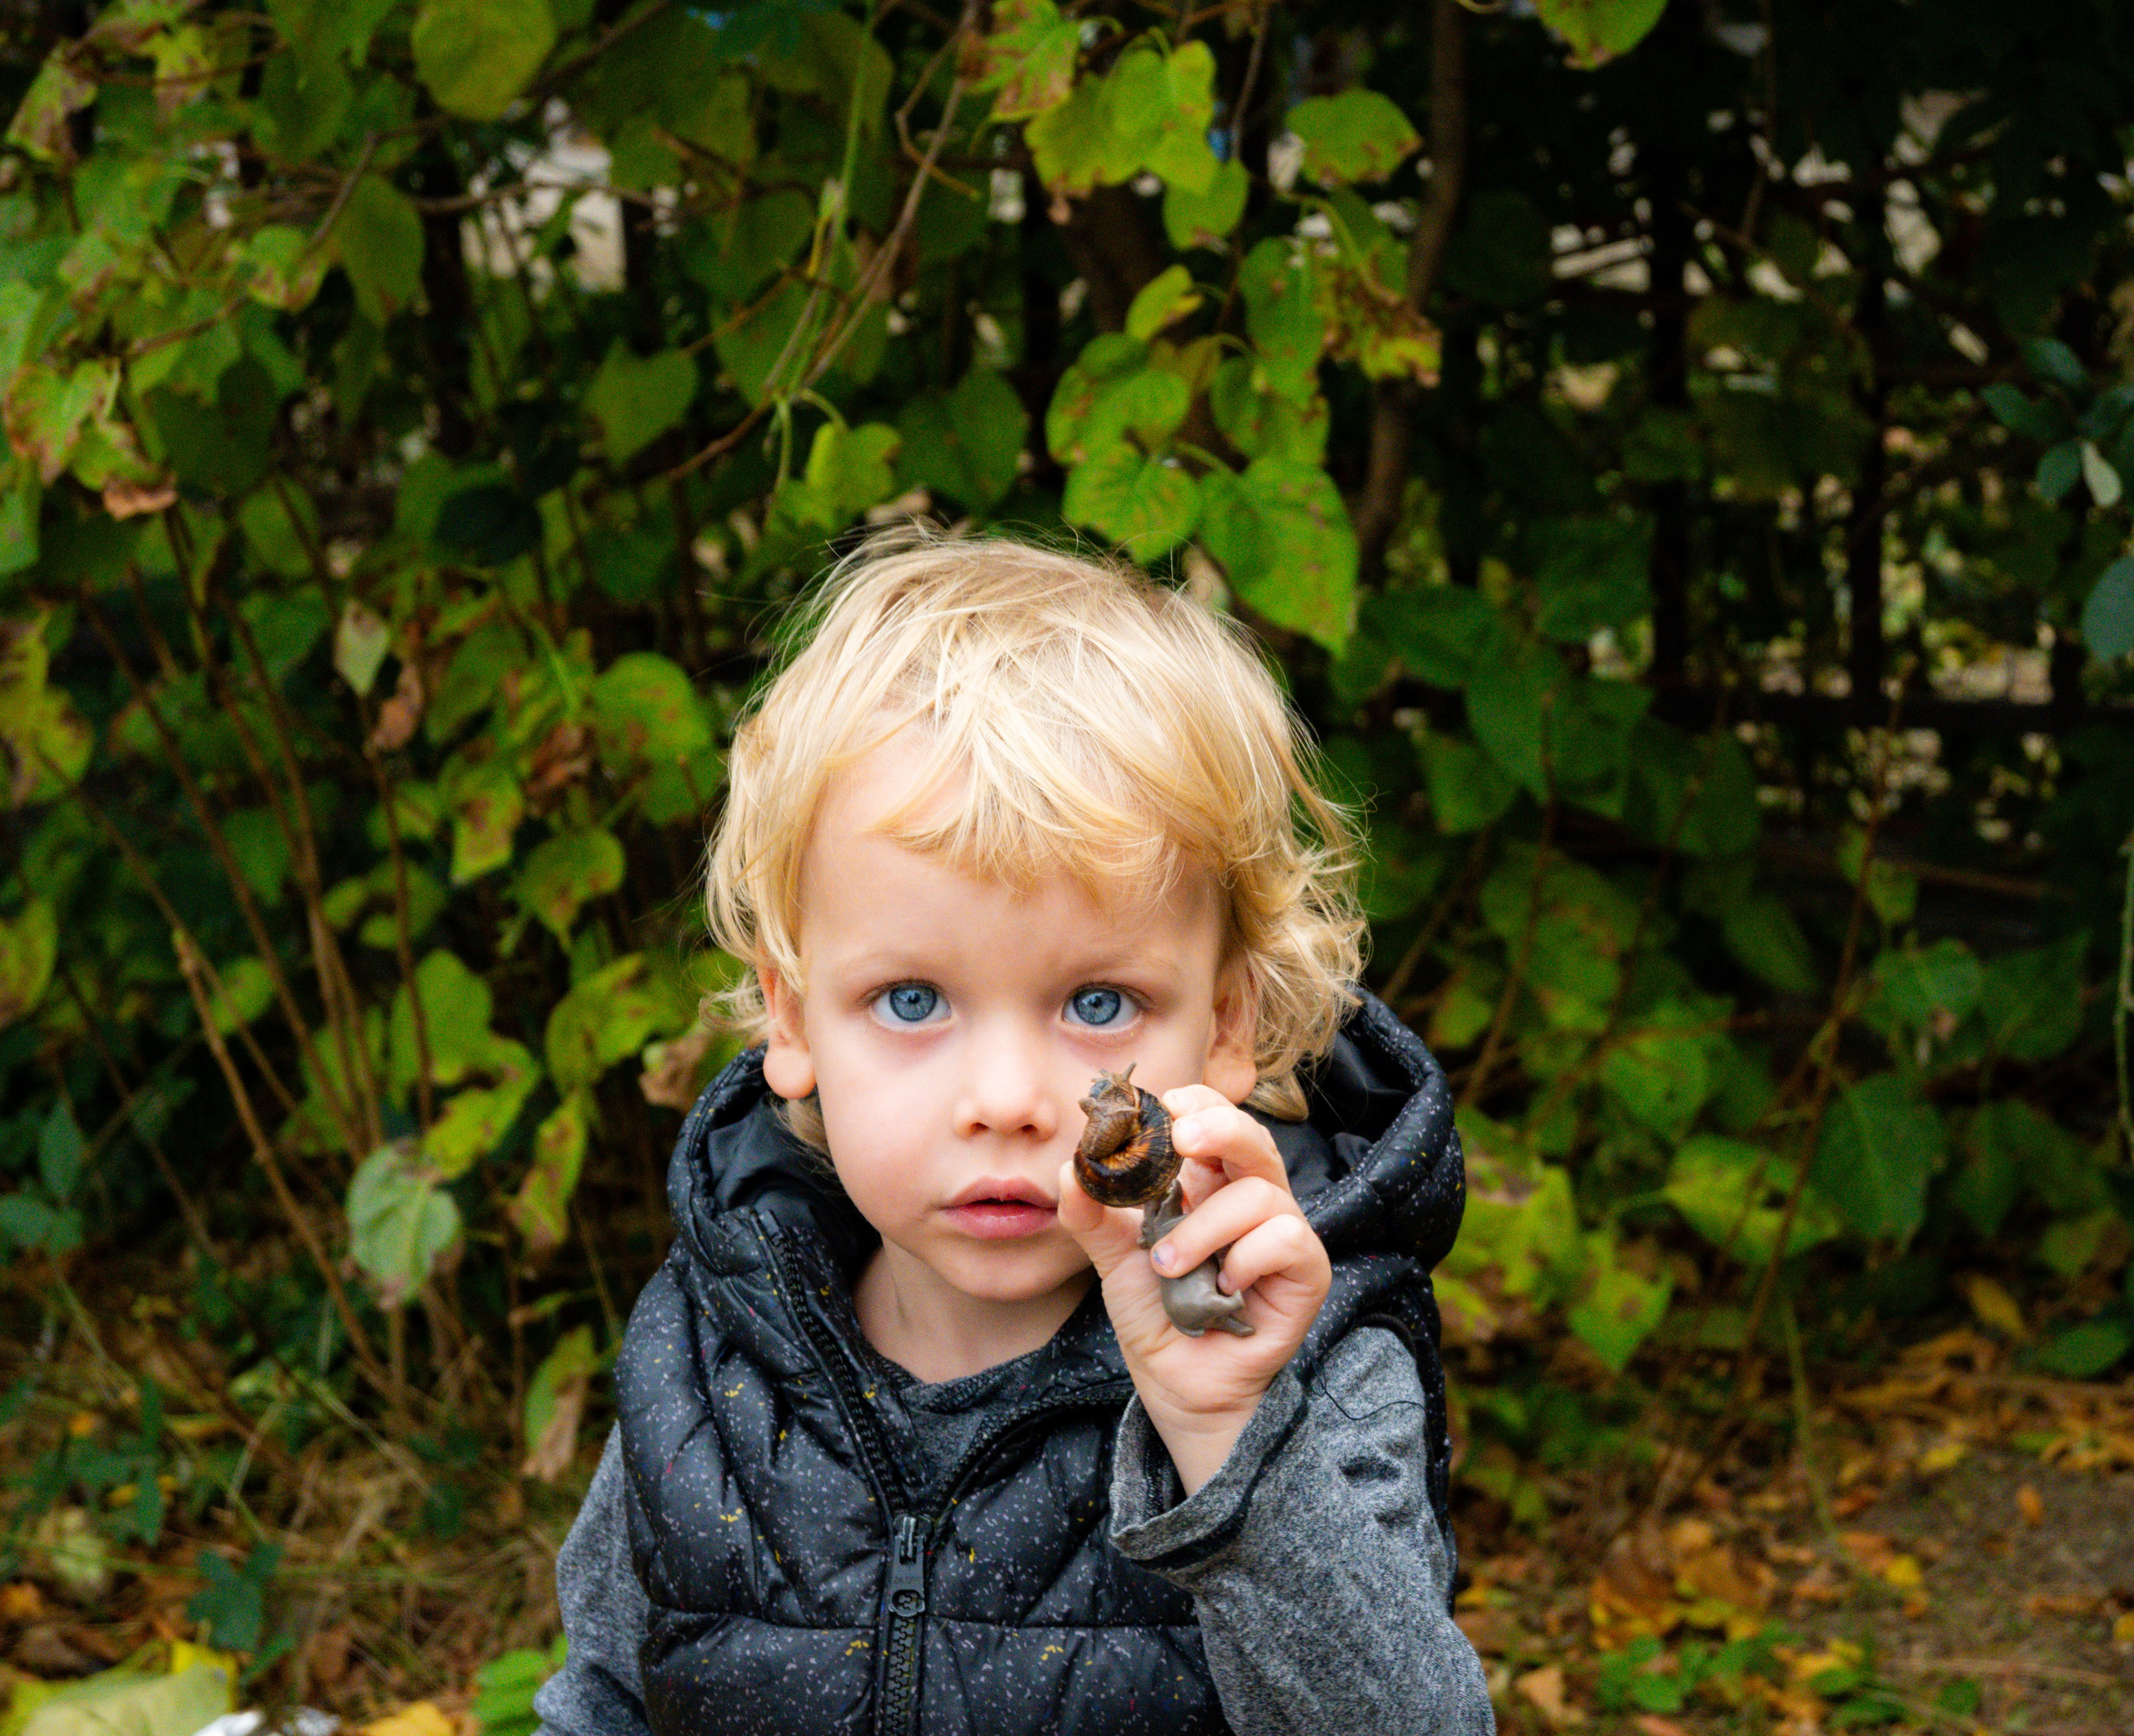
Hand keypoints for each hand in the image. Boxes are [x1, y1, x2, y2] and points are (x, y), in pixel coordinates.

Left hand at [1056, 1084, 1330, 1494]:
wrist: (1178, 1384)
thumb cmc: (1157, 1314)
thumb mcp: (1113, 1259)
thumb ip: (1091, 1216)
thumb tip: (1069, 1170)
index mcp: (1208, 1183)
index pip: (1215, 1120)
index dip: (1197, 1103)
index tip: (1165, 1105)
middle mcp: (1249, 1199)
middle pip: (1254, 1136)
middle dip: (1219, 1126)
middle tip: (1181, 1139)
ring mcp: (1282, 1233)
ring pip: (1262, 1192)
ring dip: (1206, 1227)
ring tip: (1169, 1267)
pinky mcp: (1306, 1270)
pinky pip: (1286, 1238)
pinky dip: (1246, 1257)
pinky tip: (1223, 1287)